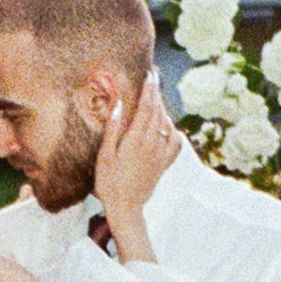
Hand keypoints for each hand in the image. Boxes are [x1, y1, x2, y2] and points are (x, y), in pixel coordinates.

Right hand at [92, 70, 180, 253]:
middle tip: (155, 78)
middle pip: (158, 111)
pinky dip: (173, 129)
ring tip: (156, 97)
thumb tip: (120, 103)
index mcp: (136, 139)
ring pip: (166, 123)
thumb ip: (113, 128)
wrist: (126, 207)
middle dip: (156, 93)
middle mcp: (152, 144)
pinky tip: (167, 125)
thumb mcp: (105, 155)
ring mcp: (161, 154)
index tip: (150, 74)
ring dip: (162, 108)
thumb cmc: (109, 182)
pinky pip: (175, 142)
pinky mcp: (164, 163)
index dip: (149, 89)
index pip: (147, 107)